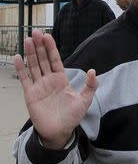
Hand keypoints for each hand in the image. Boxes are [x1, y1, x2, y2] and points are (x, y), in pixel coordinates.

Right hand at [14, 29, 96, 149]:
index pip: (55, 60)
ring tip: (27, 40)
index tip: (48, 35)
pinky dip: (21, 68)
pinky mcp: (30, 94)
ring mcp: (38, 86)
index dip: (51, 48)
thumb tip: (93, 71)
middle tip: (35, 32)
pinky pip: (25, 79)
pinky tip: (18, 57)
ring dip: (30, 53)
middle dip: (40, 45)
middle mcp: (49, 80)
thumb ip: (90, 86)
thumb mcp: (84, 101)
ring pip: (33, 66)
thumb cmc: (71, 117)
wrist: (59, 132)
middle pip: (42, 59)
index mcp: (61, 79)